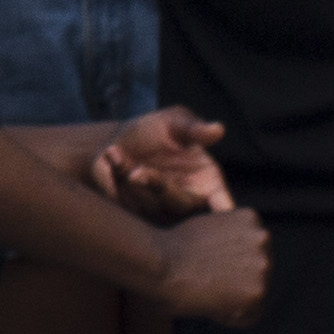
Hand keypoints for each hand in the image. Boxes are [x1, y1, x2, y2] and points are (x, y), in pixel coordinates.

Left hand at [90, 109, 233, 222]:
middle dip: (159, 187)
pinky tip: (110, 153)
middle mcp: (183, 200)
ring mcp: (157, 210)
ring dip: (128, 178)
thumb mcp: (175, 122)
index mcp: (206, 182)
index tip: (221, 208)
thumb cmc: (158, 131)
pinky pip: (121, 199)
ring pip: (146, 204)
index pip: (221, 203)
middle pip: (179, 205)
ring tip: (116, 152)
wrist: (120, 138)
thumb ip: (194, 129)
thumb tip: (217, 129)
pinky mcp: (131, 211)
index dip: (223, 209)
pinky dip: (112, 177)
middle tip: (137, 173)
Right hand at [146, 209, 272, 326]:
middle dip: (235, 282)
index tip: (207, 270)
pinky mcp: (257, 291)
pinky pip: (250, 316)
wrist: (158, 265)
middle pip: (258, 272)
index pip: (254, 251)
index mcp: (250, 218)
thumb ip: (226, 239)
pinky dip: (230, 317)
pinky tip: (208, 306)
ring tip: (205, 294)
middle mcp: (262, 237)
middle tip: (205, 284)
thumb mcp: (203, 228)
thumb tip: (234, 259)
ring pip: (256, 294)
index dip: (230, 267)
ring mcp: (264, 264)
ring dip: (233, 300)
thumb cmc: (168, 251)